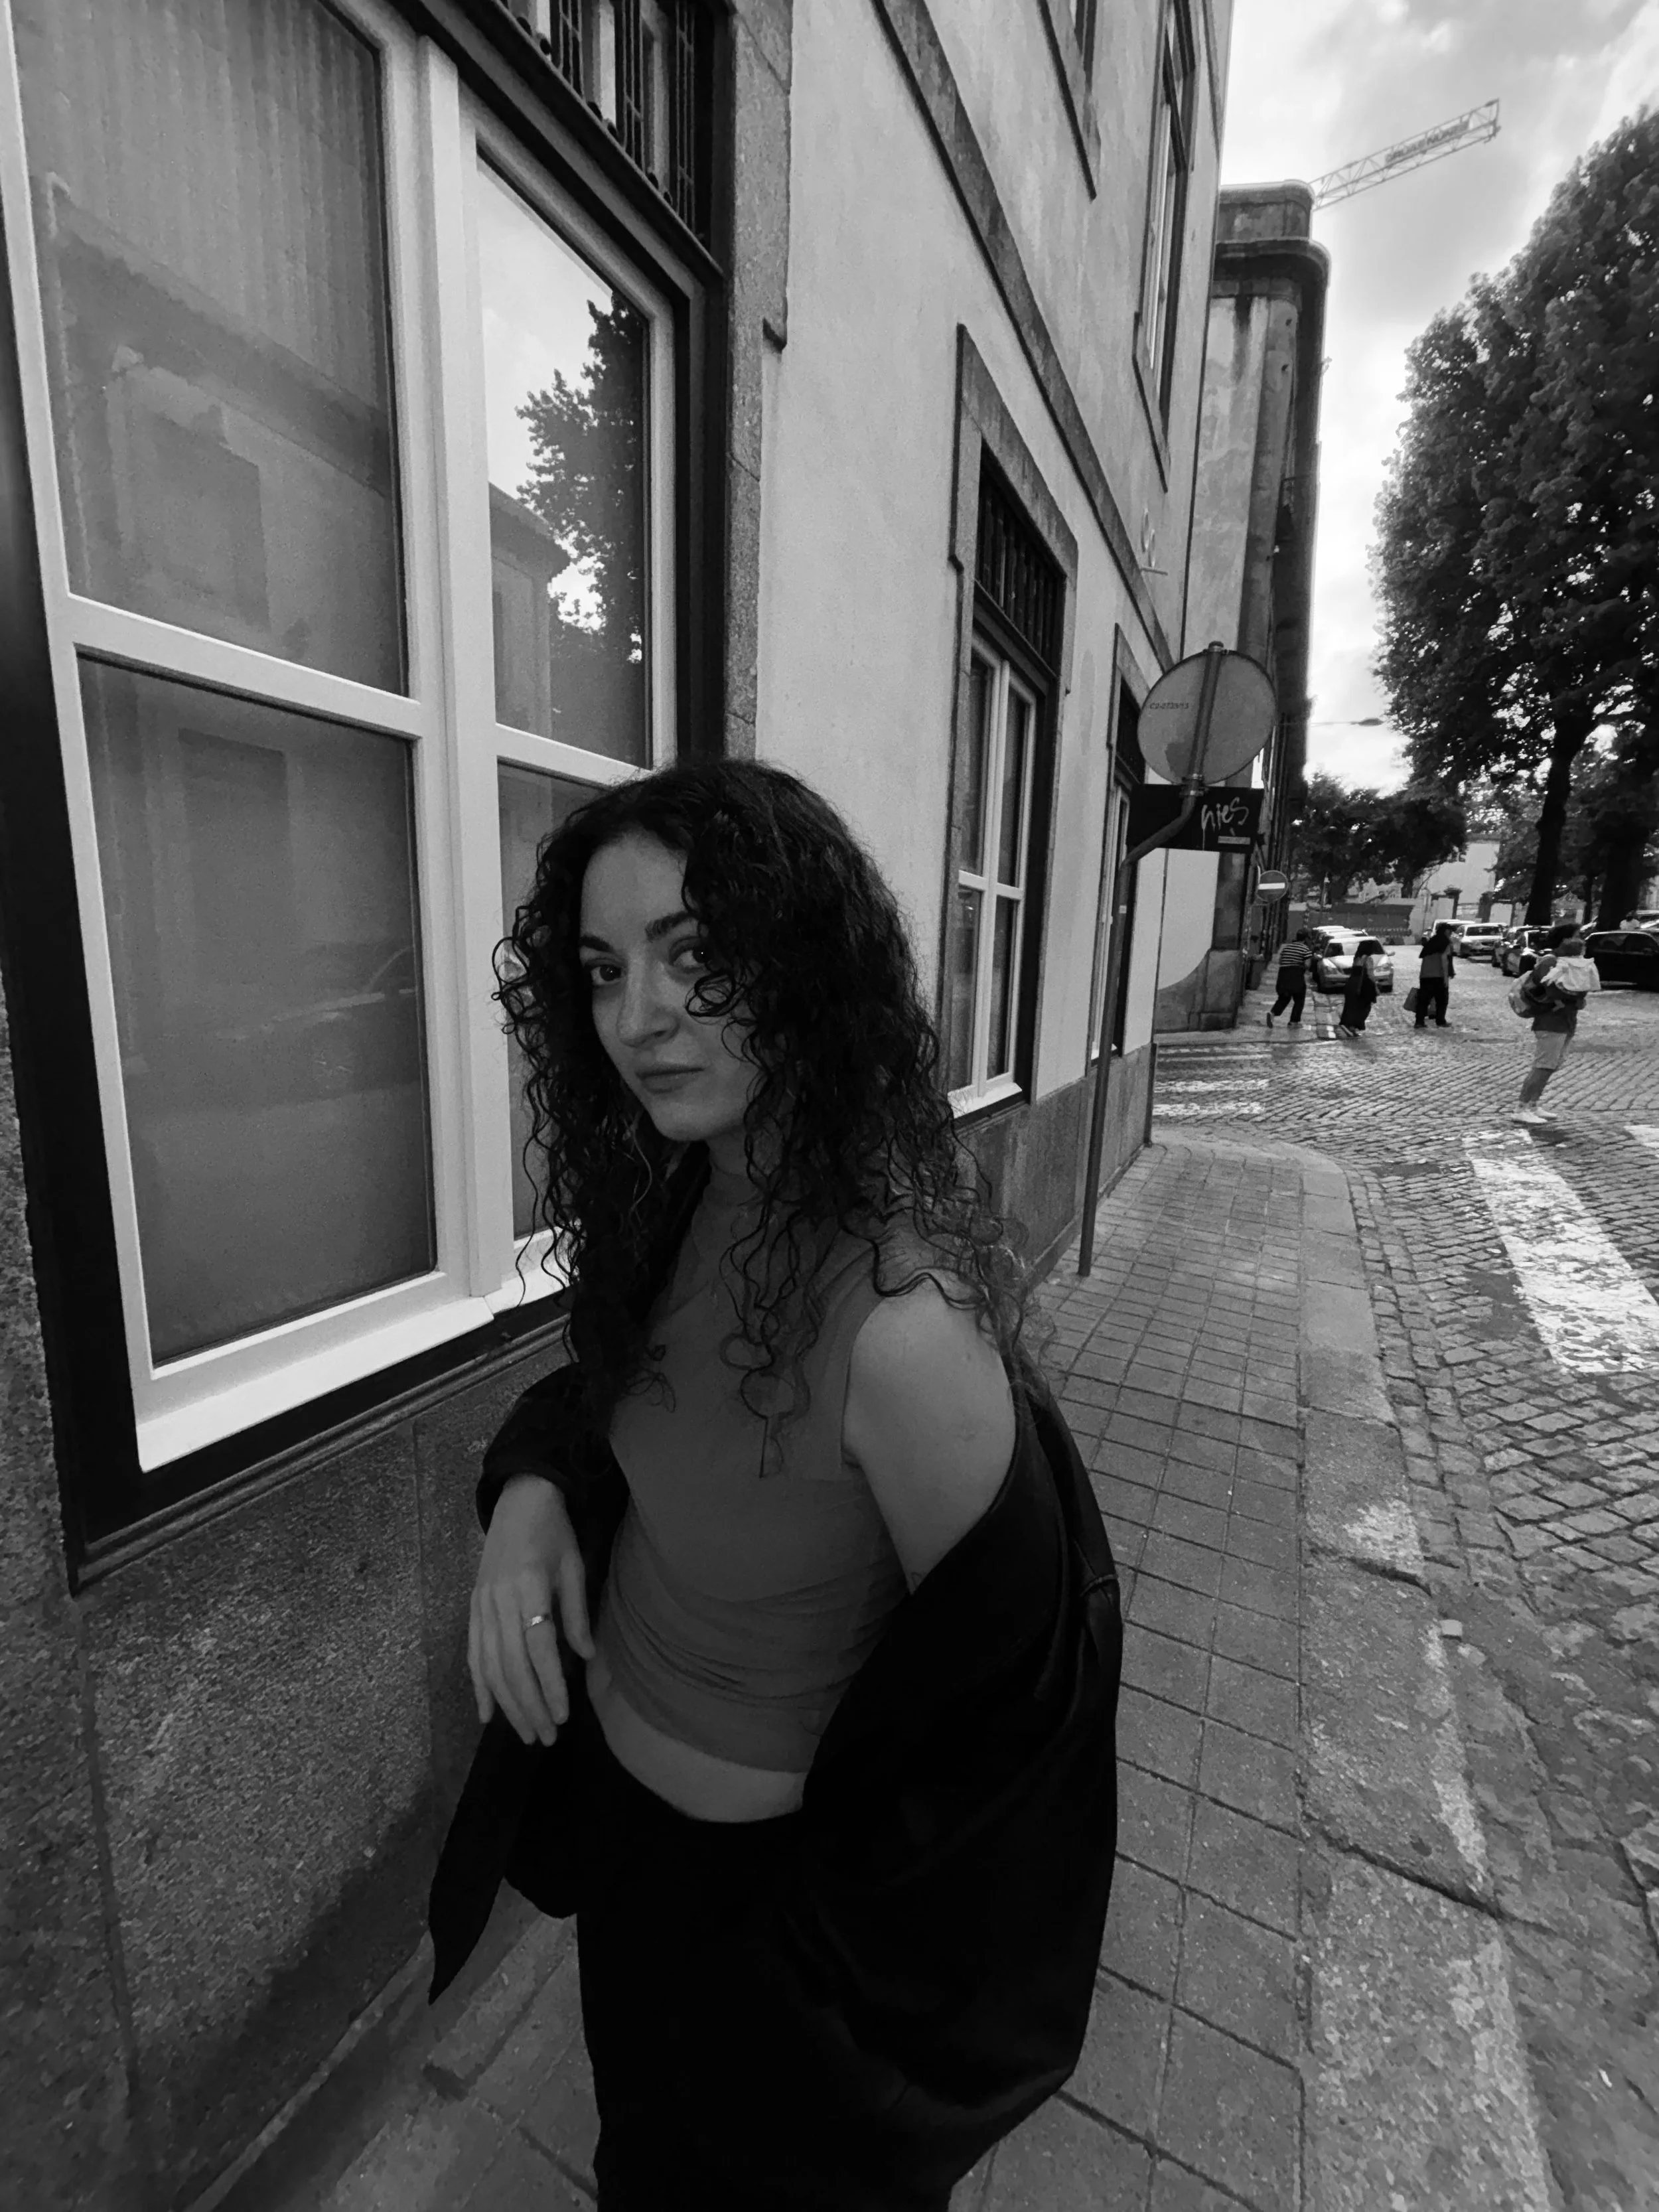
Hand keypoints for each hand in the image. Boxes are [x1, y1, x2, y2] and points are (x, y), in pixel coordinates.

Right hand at [468, 1475, 596, 1746]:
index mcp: (528, 1586)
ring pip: (490, 1666)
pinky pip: (473, 1654)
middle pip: (512, 1664)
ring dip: (508, 1704)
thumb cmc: (553, 1531)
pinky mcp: (471, 1608)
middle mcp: (499, 1599)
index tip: (562, 1716)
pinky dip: (479, 1687)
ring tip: (526, 1733)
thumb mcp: (574, 1565)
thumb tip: (585, 1659)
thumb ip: (577, 1613)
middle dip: (529, 1706)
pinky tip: (488, 1715)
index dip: (550, 1685)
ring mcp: (480, 1605)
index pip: (538, 1647)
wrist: (517, 1500)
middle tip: (546, 1738)